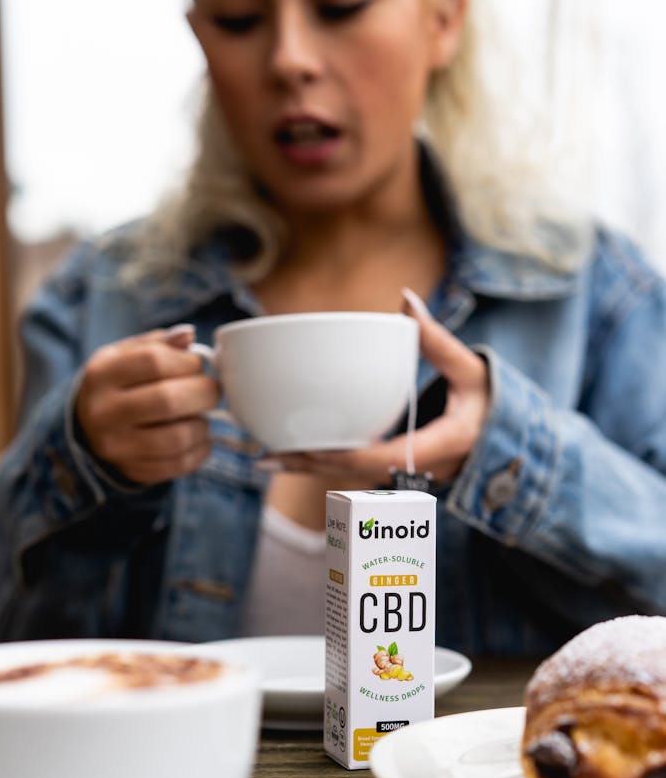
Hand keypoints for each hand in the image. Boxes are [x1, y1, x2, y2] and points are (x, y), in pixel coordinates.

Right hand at [75, 325, 219, 484]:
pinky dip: (201, 450)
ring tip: (201, 415)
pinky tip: (199, 437)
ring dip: (203, 424)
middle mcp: (104, 411)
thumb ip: (160, 343)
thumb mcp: (128, 355)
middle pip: (168, 400)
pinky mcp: (133, 471)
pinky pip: (180, 464)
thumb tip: (188, 335)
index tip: (197, 365)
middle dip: (205, 393)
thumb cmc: (120, 383)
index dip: (188, 361)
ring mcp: (117, 446)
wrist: (90, 427)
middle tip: (212, 390)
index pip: (155, 361)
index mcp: (102, 374)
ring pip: (178, 437)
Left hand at [268, 288, 489, 483]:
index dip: (335, 454)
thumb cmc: (496, 404)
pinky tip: (301, 454)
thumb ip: (437, 338)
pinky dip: (330, 463)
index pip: (376, 458)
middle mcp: (419, 470)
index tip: (300, 445)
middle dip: (309, 467)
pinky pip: (361, 471)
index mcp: (438, 446)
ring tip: (269, 457)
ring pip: (353, 478)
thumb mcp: (472, 369)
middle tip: (265, 457)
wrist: (512, 442)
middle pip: (353, 475)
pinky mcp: (402, 471)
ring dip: (314, 469)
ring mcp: (410, 476)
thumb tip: (406, 300)